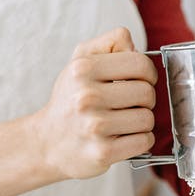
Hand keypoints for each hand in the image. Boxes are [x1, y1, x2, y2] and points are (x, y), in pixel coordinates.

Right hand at [31, 27, 157, 179]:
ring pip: (147, 119)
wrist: (47, 143)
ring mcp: (94, 126)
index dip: (147, 73)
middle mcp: (86, 97)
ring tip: (123, 122)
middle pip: (147, 93)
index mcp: (83, 69)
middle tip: (127, 105)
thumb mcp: (80, 61)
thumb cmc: (70, 100)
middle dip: (144, 99)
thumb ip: (109, 43)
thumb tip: (134, 46)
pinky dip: (140, 140)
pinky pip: (144, 141)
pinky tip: (123, 137)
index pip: (140, 64)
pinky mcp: (102, 152)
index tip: (139, 81)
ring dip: (142, 122)